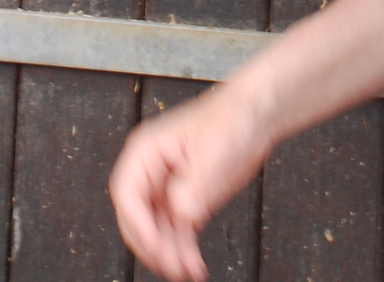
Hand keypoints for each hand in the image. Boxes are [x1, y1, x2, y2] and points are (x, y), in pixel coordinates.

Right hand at [110, 81, 276, 281]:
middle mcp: (151, 173)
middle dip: (153, 246)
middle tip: (172, 265)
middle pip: (137, 218)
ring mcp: (167, 190)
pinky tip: (194, 268)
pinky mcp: (186, 202)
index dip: (137, 224)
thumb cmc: (231, 117)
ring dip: (170, 255)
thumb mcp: (214, 149)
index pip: (127, 194)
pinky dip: (184, 252)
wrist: (256, 116)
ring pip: (158, 232)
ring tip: (187, 272)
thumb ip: (195, 182)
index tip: (156, 246)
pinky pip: (177, 233)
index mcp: (146, 151)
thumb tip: (180, 212)